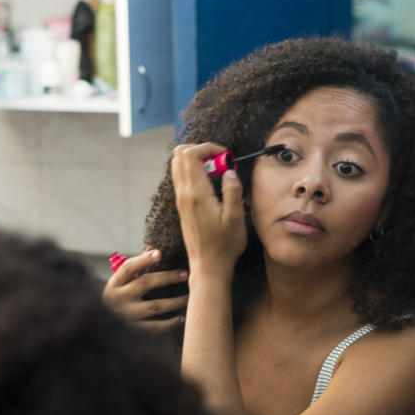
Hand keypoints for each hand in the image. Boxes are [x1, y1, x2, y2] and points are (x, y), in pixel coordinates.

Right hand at [102, 248, 188, 332]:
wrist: (103, 328)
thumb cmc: (118, 299)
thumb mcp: (120, 284)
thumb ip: (136, 267)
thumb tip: (152, 248)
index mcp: (114, 284)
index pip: (128, 268)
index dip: (143, 259)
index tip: (159, 253)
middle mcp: (118, 299)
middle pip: (144, 284)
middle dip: (167, 277)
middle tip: (185, 274)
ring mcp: (126, 316)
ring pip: (154, 307)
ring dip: (174, 301)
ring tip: (189, 297)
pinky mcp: (134, 331)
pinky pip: (155, 327)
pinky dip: (169, 323)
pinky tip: (181, 318)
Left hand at [170, 143, 246, 276]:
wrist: (208, 267)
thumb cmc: (224, 246)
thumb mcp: (235, 218)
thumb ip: (232, 191)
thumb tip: (229, 172)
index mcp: (196, 194)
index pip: (191, 154)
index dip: (209, 147)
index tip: (226, 157)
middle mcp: (184, 194)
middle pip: (179, 155)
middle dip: (201, 151)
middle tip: (220, 162)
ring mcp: (181, 200)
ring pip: (179, 165)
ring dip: (198, 161)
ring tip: (218, 173)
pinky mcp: (182, 206)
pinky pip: (182, 178)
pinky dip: (195, 173)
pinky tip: (213, 185)